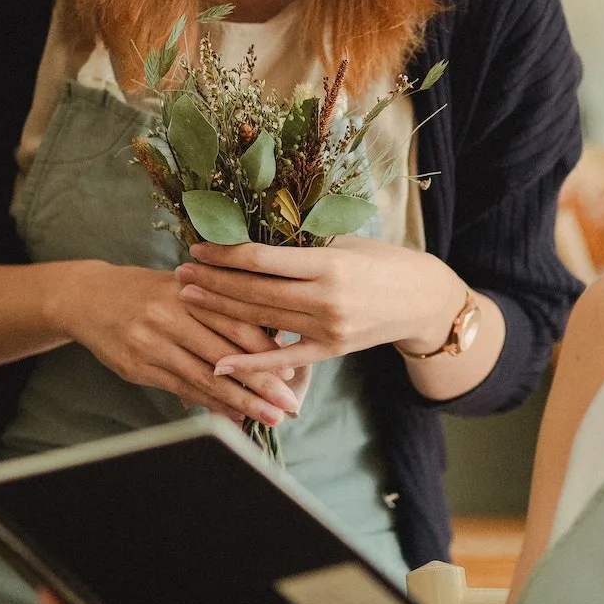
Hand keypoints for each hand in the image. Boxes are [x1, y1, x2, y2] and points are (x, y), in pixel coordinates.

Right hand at [53, 261, 304, 429]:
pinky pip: (181, 389)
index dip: (266, 349)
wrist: (88, 297)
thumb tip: (272, 340)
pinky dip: (210, 404)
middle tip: (290, 405)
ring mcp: (151, 343)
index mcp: (189, 290)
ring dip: (240, 401)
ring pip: (204, 378)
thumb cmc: (149, 291)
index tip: (292, 370)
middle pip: (225, 354)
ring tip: (269, 417)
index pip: (235, 322)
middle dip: (261, 383)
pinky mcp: (136, 367)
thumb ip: (222, 308)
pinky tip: (233, 416)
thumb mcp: (184, 286)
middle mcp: (170, 315)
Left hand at [175, 234, 467, 370]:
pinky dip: (251, 362)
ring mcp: (327, 329)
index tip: (198, 248)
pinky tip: (220, 362)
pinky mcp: (330, 351)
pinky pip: (284, 359)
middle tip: (180, 274)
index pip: (262, 260)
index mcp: (328, 264)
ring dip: (221, 311)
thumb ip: (304, 247)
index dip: (224, 255)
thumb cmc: (384, 262)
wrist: (424, 300)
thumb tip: (253, 241)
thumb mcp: (346, 244)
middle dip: (213, 283)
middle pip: (254, 292)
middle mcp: (325, 299)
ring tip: (190, 299)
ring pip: (262, 321)